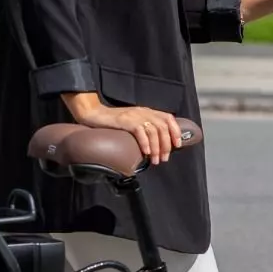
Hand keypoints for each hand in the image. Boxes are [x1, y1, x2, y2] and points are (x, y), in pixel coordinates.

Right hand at [61, 94, 185, 164]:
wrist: (95, 114)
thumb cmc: (113, 122)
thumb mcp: (133, 122)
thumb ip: (144, 128)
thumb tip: (156, 145)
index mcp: (147, 111)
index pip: (168, 118)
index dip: (175, 131)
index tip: (177, 145)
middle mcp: (144, 111)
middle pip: (163, 127)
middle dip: (166, 145)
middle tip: (164, 158)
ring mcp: (135, 115)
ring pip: (154, 131)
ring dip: (157, 148)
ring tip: (154, 160)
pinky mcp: (126, 120)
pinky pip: (141, 131)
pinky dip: (145, 143)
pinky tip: (145, 152)